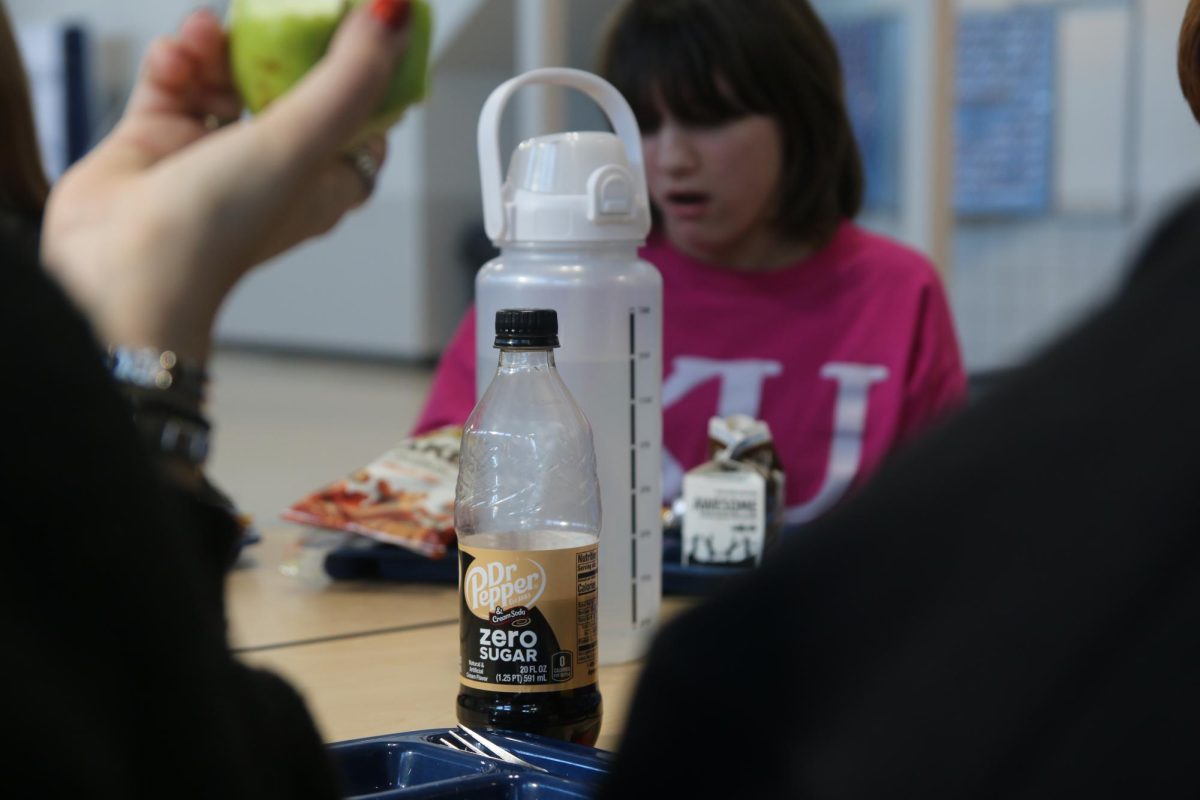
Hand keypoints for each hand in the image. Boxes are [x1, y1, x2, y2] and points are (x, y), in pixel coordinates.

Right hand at [41, 1, 410, 360]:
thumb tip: (396, 16)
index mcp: (322, 183)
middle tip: (271, 14)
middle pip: (290, 91)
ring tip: (202, 34)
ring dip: (216, 49)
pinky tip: (172, 56)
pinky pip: (173, 85)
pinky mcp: (156, 144)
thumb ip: (351, 77)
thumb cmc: (222, 226)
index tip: (360, 30)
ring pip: (226, 79)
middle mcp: (272, 171)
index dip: (363, 79)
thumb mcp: (305, 141)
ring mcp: (212, 156)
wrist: (121, 271)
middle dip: (278, 47)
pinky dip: (174, 63)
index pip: (361, 127)